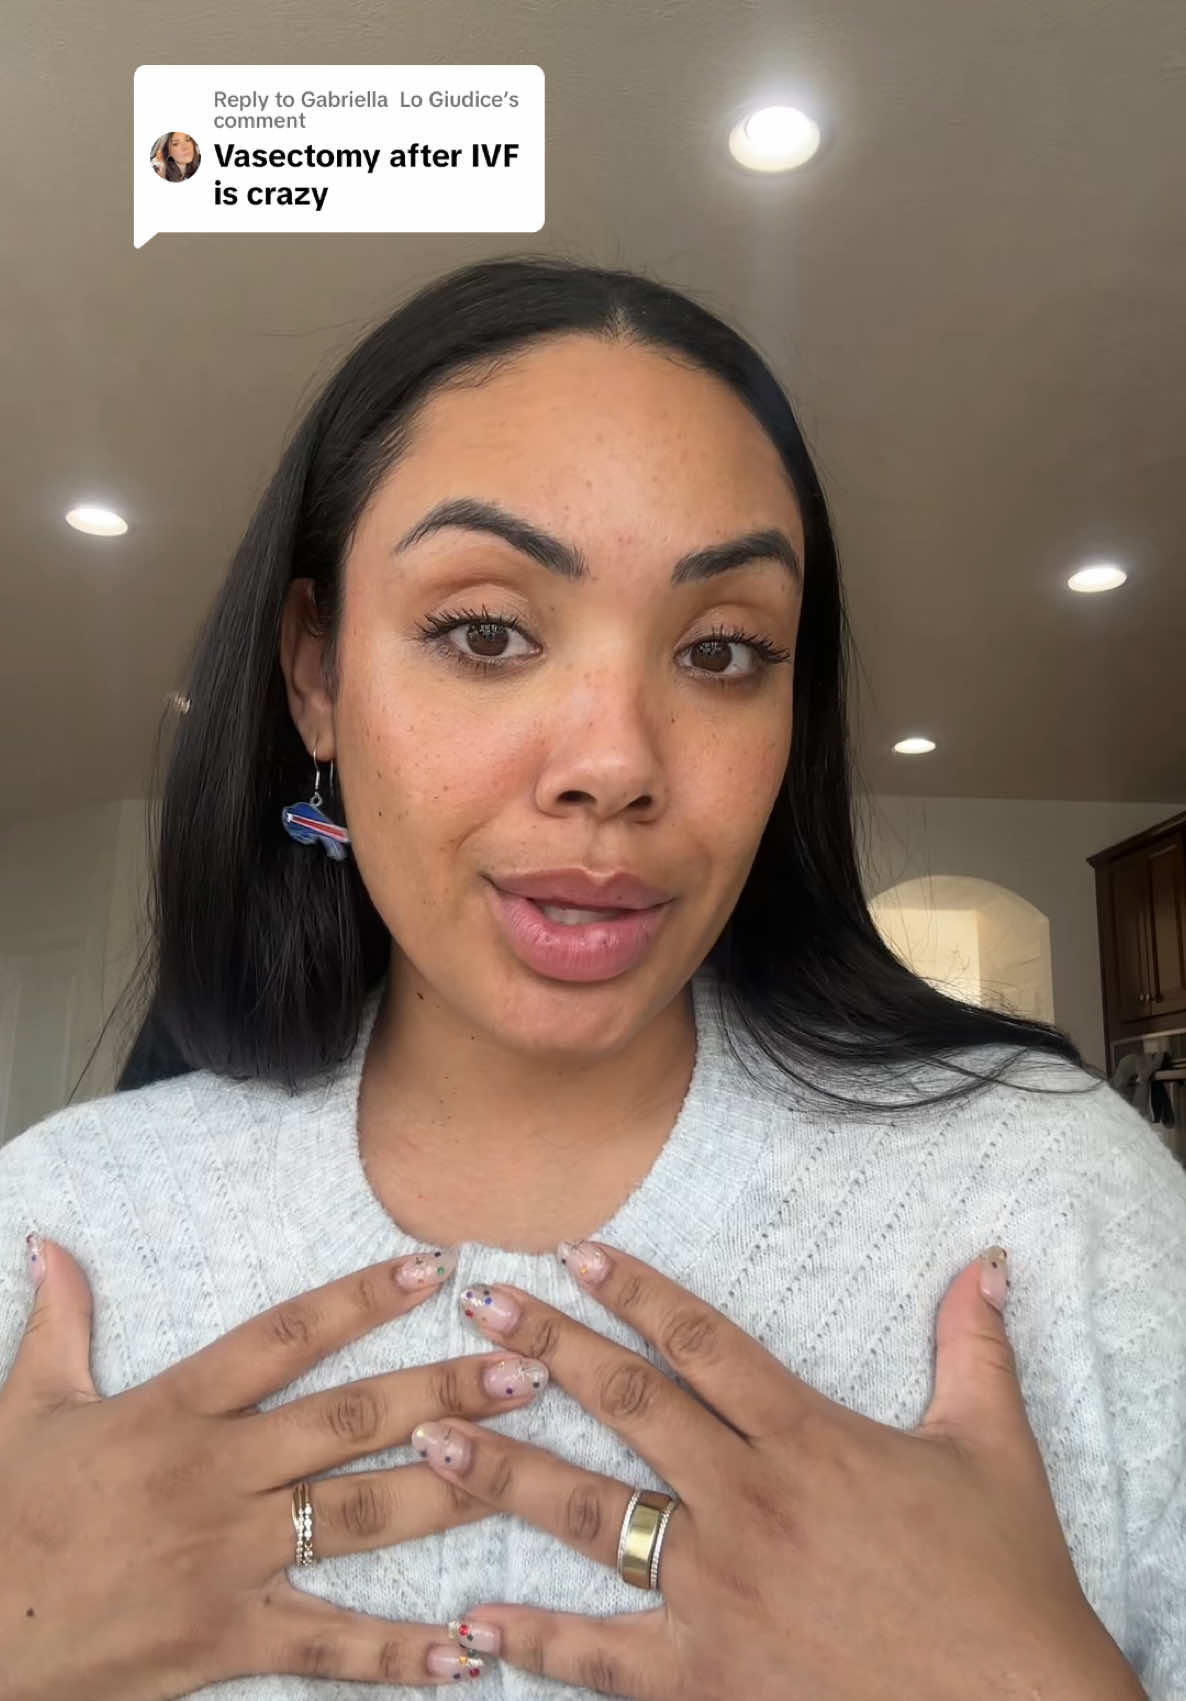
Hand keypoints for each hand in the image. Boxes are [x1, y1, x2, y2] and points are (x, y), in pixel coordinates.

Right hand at [0, 1236, 550, 1698]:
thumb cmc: (5, 1514)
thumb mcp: (25, 1405)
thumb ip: (58, 1321)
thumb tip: (50, 1241)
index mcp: (174, 1410)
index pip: (285, 1338)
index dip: (361, 1299)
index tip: (431, 1267)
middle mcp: (216, 1476)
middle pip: (348, 1420)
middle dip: (441, 1389)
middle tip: (523, 1366)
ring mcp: (228, 1559)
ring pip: (359, 1516)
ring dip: (448, 1491)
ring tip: (522, 1466)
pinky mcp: (228, 1637)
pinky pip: (329, 1644)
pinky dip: (400, 1653)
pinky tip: (468, 1649)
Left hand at [408, 1241, 1146, 1700]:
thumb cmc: (1008, 1587)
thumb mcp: (995, 1450)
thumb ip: (974, 1348)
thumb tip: (990, 1262)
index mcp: (808, 1438)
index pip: (703, 1343)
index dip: (636, 1290)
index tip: (574, 1251)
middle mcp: (749, 1502)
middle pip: (629, 1406)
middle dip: (546, 1347)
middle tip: (480, 1306)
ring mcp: (720, 1592)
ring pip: (593, 1517)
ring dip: (505, 1474)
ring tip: (432, 1437)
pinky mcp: (707, 1679)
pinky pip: (603, 1657)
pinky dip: (535, 1639)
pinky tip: (473, 1622)